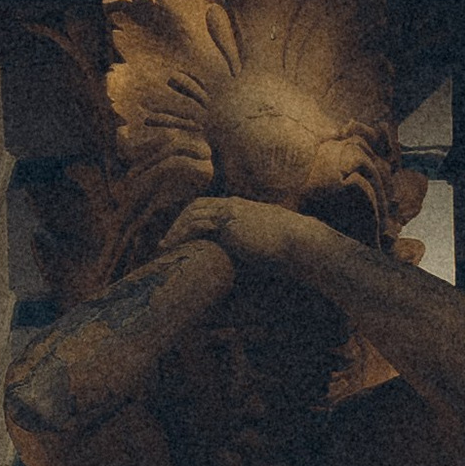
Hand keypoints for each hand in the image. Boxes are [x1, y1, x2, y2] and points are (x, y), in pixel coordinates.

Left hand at [163, 193, 325, 276]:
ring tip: (164, 246)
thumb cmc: (289, 248)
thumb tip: (250, 260)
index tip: (182, 235)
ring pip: (193, 213)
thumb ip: (253, 244)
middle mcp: (235, 205)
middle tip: (167, 240)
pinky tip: (173, 246)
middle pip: (197, 206)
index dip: (194, 218)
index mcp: (243, 208)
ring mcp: (231, 211)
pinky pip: (196, 223)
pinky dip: (181, 233)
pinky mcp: (228, 222)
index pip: (210, 207)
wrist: (300, 243)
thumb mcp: (267, 242)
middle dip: (179, 222)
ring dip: (176, 229)